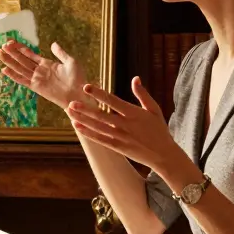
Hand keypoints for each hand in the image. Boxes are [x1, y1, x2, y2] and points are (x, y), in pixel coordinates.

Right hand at [0, 40, 87, 108]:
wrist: (79, 94)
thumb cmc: (78, 79)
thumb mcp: (70, 61)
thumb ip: (60, 53)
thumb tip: (53, 44)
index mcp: (47, 64)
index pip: (30, 55)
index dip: (21, 48)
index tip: (11, 42)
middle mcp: (39, 71)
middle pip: (22, 60)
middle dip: (12, 53)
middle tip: (2, 45)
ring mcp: (37, 79)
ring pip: (20, 68)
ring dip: (10, 61)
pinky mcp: (36, 87)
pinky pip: (22, 80)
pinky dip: (13, 75)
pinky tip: (5, 70)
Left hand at [65, 77, 190, 176]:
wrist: (164, 154)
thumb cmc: (159, 130)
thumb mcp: (154, 109)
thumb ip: (143, 94)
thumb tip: (135, 78)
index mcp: (134, 113)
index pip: (113, 101)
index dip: (99, 94)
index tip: (86, 87)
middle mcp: (125, 125)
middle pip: (101, 115)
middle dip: (85, 109)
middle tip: (71, 102)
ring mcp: (121, 137)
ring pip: (98, 127)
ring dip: (83, 120)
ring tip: (70, 112)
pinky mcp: (118, 147)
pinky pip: (100, 140)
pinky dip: (88, 134)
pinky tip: (77, 127)